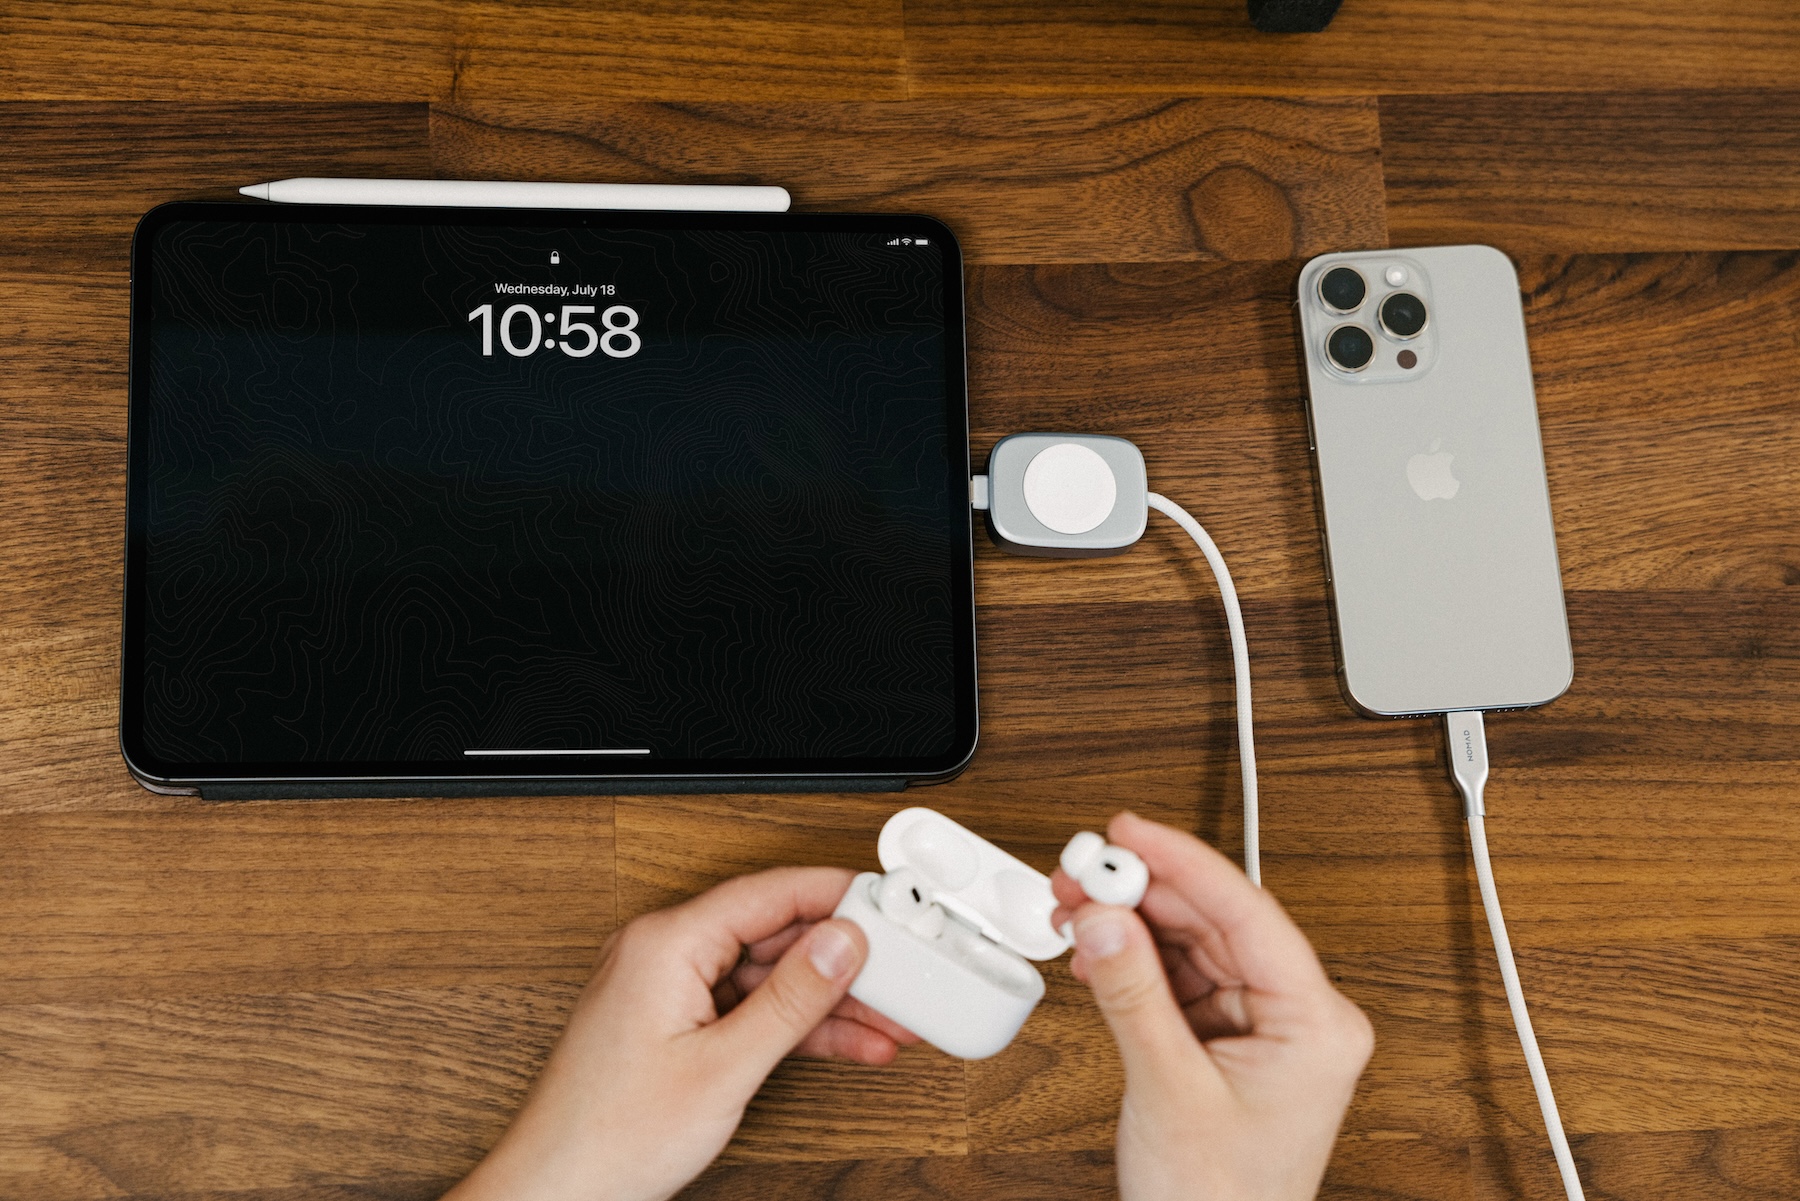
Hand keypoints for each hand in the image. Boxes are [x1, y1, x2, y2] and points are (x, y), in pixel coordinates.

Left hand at [446, 867, 917, 1200]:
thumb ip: (790, 1000)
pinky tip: (849, 1042)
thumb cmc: (610, 1137)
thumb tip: (841, 943)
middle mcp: (664, 953)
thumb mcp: (723, 1067)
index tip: (889, 905)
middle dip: (843, 957)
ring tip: (892, 1018)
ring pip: (768, 975)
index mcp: (665, 943)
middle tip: (905, 972)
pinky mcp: (676, 1023)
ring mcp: (669, 989)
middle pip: (774, 932)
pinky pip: (748, 1007)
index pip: (770, 893)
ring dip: (829, 999)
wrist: (558, 1192)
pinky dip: (796, 1026)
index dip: (837, 894)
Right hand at [1051, 812, 1373, 1200]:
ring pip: (1190, 941)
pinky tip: (1096, 946)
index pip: (1246, 914)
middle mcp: (1297, 1015)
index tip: (1130, 832)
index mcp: (1316, 1023)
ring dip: (1131, 920)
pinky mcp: (1224, 1036)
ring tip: (1077, 903)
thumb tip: (1105, 917)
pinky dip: (1132, 957)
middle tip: (1084, 868)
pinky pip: (1176, 974)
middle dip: (1143, 890)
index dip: (1183, 862)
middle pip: (1214, 920)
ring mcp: (1260, 1025)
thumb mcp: (1170, 1088)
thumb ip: (1133, 993)